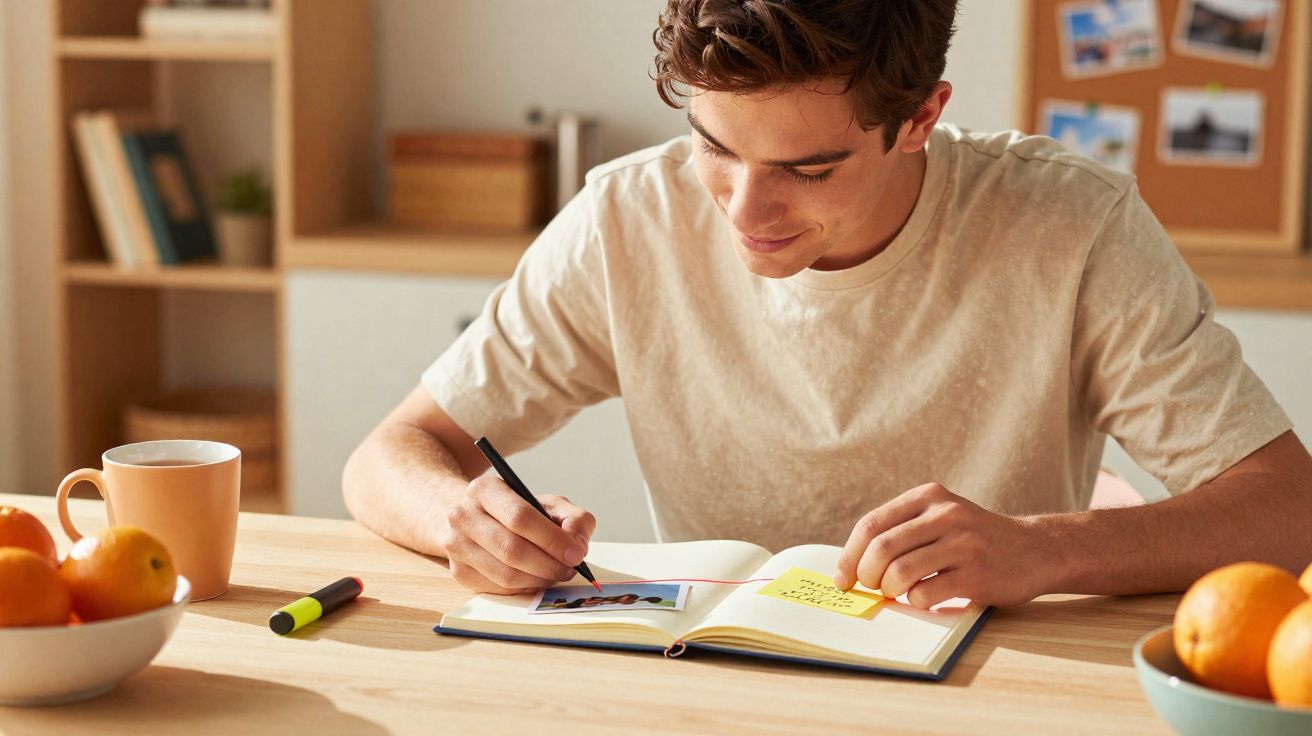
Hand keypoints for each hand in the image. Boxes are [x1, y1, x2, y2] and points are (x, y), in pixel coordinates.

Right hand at [438, 476, 596, 594]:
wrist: (473, 518)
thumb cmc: (516, 511)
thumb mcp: (546, 504)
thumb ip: (573, 518)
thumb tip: (578, 546)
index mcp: (484, 490)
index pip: (520, 517)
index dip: (552, 539)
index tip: (576, 554)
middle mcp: (462, 516)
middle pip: (511, 549)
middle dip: (548, 564)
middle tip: (570, 569)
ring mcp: (456, 546)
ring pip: (505, 574)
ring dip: (539, 579)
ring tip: (556, 574)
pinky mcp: (459, 572)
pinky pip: (498, 588)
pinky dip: (524, 588)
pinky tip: (536, 578)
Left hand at [832, 483, 1052, 607]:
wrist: (1037, 550)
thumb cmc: (976, 539)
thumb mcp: (941, 517)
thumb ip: (903, 531)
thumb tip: (852, 566)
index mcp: (929, 496)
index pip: (871, 524)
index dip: (849, 555)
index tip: (842, 578)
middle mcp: (946, 514)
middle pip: (881, 547)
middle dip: (866, 575)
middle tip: (871, 588)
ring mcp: (963, 543)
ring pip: (900, 571)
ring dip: (889, 590)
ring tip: (898, 593)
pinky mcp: (976, 574)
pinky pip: (926, 593)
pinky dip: (915, 602)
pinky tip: (925, 598)